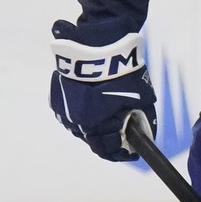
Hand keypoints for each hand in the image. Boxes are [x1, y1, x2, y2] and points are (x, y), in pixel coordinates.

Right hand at [50, 20, 155, 160]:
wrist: (98, 47)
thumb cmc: (122, 75)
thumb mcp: (140, 102)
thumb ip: (141, 122)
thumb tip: (144, 136)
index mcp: (94, 126)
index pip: (106, 149)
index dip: (119, 153)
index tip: (128, 153)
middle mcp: (75, 122)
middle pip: (92, 140)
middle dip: (107, 141)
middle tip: (120, 140)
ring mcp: (63, 111)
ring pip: (80, 128)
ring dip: (94, 128)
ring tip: (107, 122)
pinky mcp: (56, 99)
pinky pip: (71, 114)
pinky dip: (82, 115)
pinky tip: (93, 108)